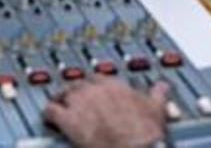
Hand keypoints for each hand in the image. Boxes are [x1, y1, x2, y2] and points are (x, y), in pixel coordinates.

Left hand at [43, 77, 169, 146]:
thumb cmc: (146, 133)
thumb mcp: (158, 109)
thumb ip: (158, 94)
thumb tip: (162, 87)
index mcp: (115, 86)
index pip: (99, 78)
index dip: (94, 87)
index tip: (95, 92)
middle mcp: (95, 90)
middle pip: (78, 83)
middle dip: (76, 92)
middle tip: (75, 100)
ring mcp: (80, 103)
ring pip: (63, 93)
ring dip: (61, 100)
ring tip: (60, 106)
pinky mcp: (68, 120)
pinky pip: (51, 110)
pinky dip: (48, 114)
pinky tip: (49, 119)